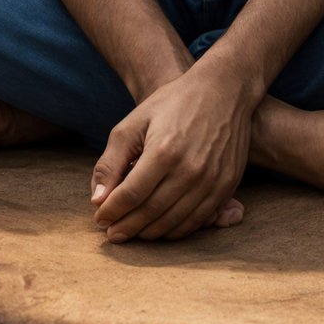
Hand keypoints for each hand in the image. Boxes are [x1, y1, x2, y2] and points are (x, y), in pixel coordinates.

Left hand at [91, 63, 252, 241]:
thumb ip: (111, 161)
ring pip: (173, 223)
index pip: (130, 195)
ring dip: (149, 234)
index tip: (100, 219)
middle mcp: (190, 170)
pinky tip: (160, 227)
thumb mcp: (135, 122)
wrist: (223, 89)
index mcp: (163, 151)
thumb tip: (97, 200)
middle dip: (126, 227)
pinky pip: (197, 221)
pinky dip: (175, 231)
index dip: (112, 212)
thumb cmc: (173, 103)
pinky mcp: (226, 186)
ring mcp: (211, 180)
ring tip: (132, 232)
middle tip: (112, 233)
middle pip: (150, 213)